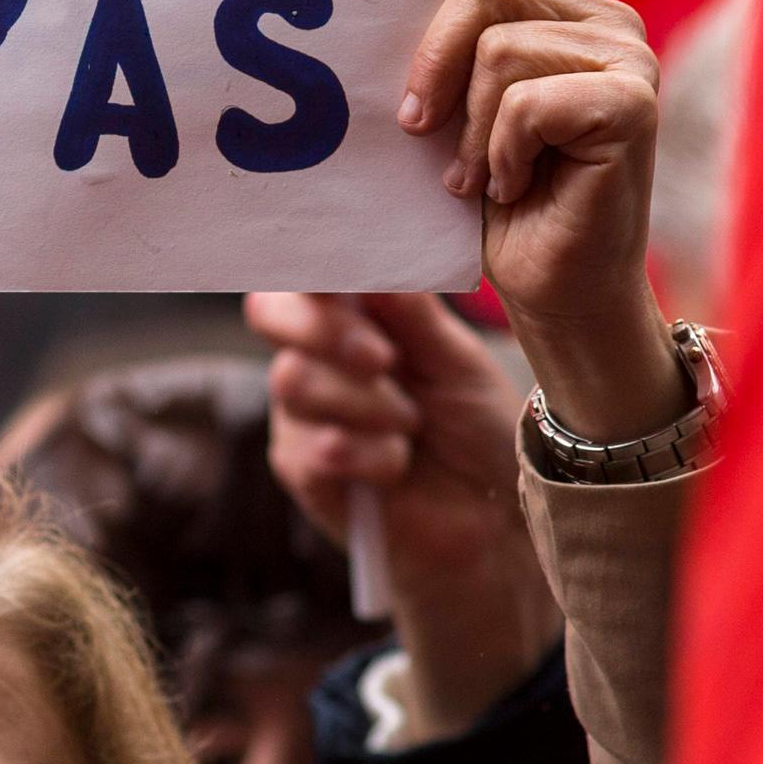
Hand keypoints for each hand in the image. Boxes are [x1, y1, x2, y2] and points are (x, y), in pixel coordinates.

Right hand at [247, 289, 561, 731]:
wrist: (491, 517)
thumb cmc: (475, 428)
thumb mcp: (454, 356)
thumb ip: (408, 309)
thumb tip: (367, 246)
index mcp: (350, 317)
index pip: (302, 273)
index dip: (313, 267)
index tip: (345, 276)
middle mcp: (313, 356)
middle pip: (271, 313)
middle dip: (328, 330)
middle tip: (384, 359)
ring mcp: (300, 413)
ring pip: (294, 380)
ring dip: (366, 404)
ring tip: (410, 425)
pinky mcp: (301, 468)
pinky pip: (314, 446)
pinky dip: (370, 455)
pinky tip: (399, 465)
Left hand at [397, 0, 682, 441]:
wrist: (554, 292)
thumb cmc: (500, 211)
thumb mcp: (458, 120)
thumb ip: (448, 59)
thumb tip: (397, 24)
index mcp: (550, 14)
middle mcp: (598, 18)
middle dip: (434, 67)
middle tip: (426, 136)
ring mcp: (625, 54)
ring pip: (498, 48)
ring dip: (471, 130)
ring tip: (486, 174)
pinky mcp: (632, 101)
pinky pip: (526, 99)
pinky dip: (503, 152)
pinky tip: (520, 186)